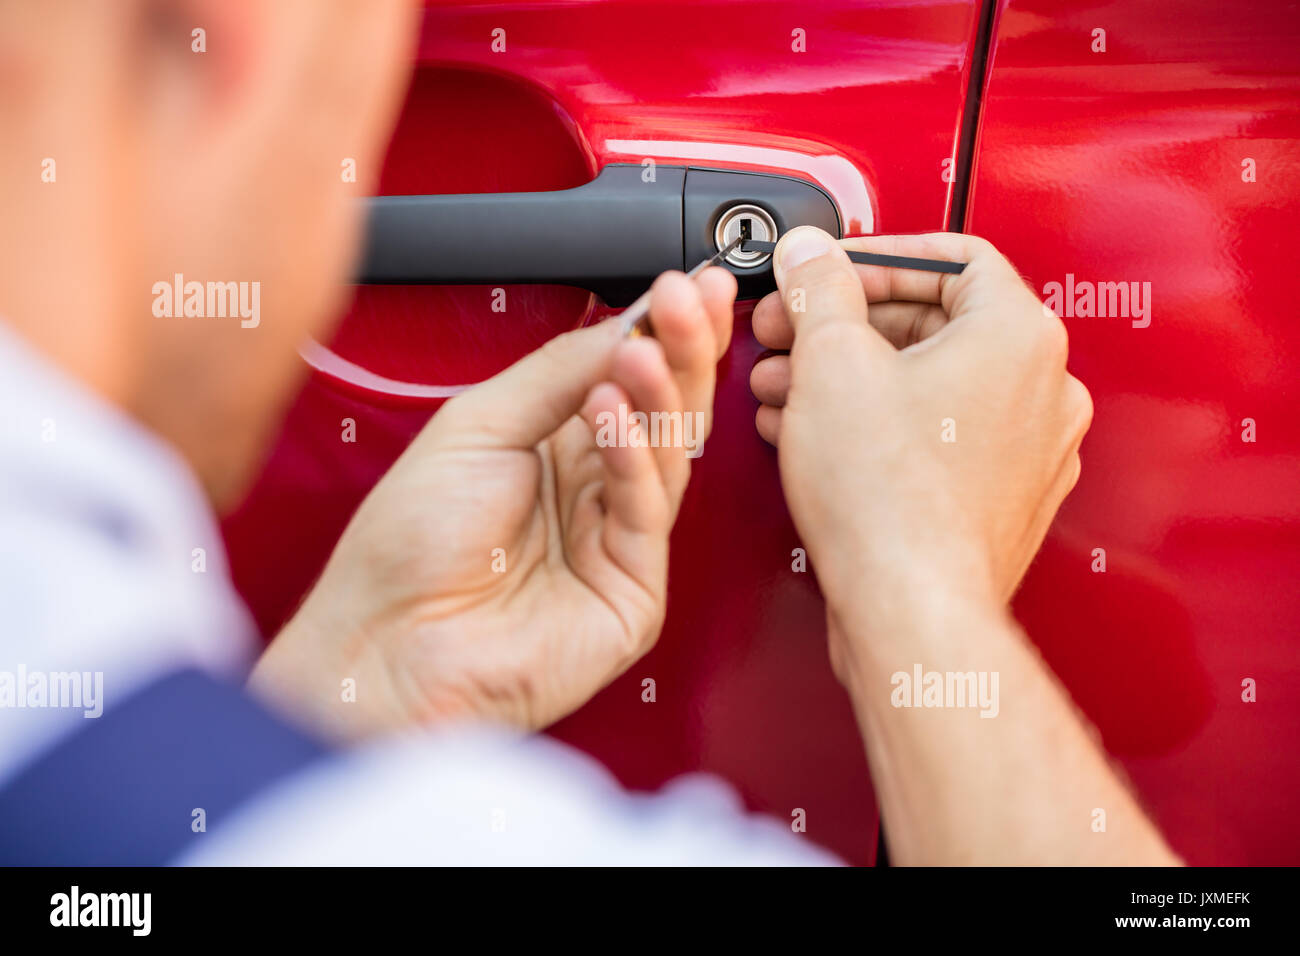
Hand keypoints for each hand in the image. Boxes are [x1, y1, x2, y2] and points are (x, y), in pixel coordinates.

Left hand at [252, 267, 737, 737]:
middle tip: (690, 300)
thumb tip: (623, 324)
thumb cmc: (409, 544)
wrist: (383, 643)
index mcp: (555, 447)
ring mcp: (616, 541)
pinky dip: (634, 456)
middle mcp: (592, 490)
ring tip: (643, 351)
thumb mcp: (476, 426)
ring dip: (659, 394)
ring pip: (668, 455)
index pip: (627, 379)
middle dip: (680, 350)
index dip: (660, 332)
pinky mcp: (633, 592)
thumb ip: (555, 374)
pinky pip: (646, 510)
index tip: (685, 285)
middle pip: (662, 410)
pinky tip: (615, 412)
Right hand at [749, 228, 1090, 655]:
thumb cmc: (890, 502)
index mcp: (1021, 337)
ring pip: (932, 384)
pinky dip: (881, 424)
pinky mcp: (1003, 497)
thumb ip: (818, 289)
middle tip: (792, 332)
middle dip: (847, 327)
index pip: (954, 257)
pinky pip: (940, 436)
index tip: (828, 272)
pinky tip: (820, 436)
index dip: (875, 258)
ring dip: (853, 377)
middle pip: (937, 323)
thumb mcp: (831, 363)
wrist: (910, 608)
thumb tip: (810, 255)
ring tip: (789, 389)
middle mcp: (1043, 390)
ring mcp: (1030, 450)